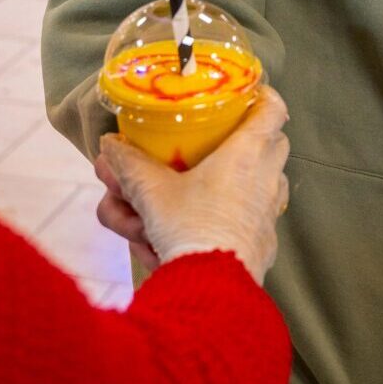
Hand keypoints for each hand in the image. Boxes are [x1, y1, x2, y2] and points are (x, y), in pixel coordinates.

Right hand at [94, 89, 290, 282]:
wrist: (211, 289)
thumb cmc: (189, 230)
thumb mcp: (150, 191)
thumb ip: (129, 164)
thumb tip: (110, 146)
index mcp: (248, 153)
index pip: (272, 109)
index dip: (261, 95)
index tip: (245, 93)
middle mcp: (266, 179)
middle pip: (268, 145)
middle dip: (237, 144)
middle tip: (204, 148)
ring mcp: (268, 214)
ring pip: (255, 186)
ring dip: (220, 188)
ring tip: (178, 206)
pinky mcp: (263, 244)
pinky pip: (243, 224)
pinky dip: (216, 225)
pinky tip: (184, 239)